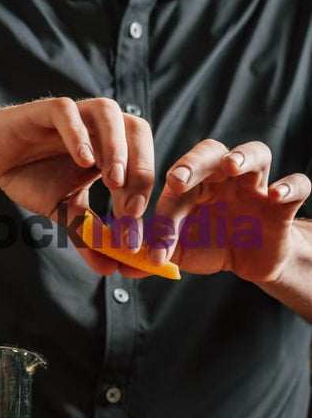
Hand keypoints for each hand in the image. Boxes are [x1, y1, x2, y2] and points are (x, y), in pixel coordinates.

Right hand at [0, 97, 154, 272]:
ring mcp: (74, 114)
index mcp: (110, 147)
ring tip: (114, 181)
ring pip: (108, 114)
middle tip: (131, 206)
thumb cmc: (29, 176)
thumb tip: (110, 267)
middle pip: (136, 131)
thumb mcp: (63, 211)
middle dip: (141, 169)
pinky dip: (78, 134)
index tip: (135, 226)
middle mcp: (97, 126)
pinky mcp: (46, 109)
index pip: (140, 162)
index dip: (143, 194)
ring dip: (116, 147)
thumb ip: (88, 235)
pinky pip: (67, 112)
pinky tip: (83, 160)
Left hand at [136, 139, 310, 283]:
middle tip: (178, 179)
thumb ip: (153, 253)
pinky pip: (296, 184)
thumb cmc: (210, 245)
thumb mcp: (178, 251)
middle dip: (193, 162)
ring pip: (256, 152)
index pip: (176, 190)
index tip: (155, 249)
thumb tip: (124, 266)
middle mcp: (223, 176)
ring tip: (231, 165)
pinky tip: (275, 195)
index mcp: (193, 183)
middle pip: (210, 151)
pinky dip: (290, 185)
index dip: (164, 218)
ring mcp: (255, 184)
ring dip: (243, 155)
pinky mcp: (283, 203)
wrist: (250, 260)